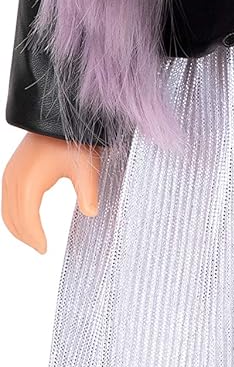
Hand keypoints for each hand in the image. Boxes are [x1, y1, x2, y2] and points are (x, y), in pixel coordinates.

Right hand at [2, 133, 100, 253]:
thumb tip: (92, 214)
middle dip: (26, 236)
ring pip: (7, 209)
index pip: (27, 220)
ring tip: (35, 239)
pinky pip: (7, 199)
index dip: (35, 238)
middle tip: (41, 249)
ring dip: (18, 227)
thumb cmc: (73, 140)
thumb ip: (88, 193)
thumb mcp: (86, 168)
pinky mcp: (12, 169)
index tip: (45, 250)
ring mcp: (10, 173)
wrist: (59, 116)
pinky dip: (14, 214)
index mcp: (29, 182)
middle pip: (13, 217)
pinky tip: (27, 220)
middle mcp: (14, 179)